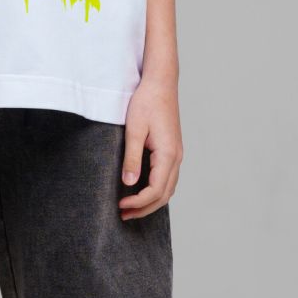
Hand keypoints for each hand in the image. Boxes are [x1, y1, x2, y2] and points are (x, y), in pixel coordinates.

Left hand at [118, 76, 182, 220]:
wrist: (160, 82)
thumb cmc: (146, 102)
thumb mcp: (134, 129)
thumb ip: (132, 158)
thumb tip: (128, 184)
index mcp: (168, 154)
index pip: (156, 190)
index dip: (138, 202)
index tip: (121, 206)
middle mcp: (176, 157)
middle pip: (164, 194)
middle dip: (144, 208)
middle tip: (123, 215)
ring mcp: (176, 154)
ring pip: (168, 188)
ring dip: (151, 200)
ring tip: (130, 207)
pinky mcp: (172, 149)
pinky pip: (167, 177)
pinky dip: (156, 189)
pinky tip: (141, 189)